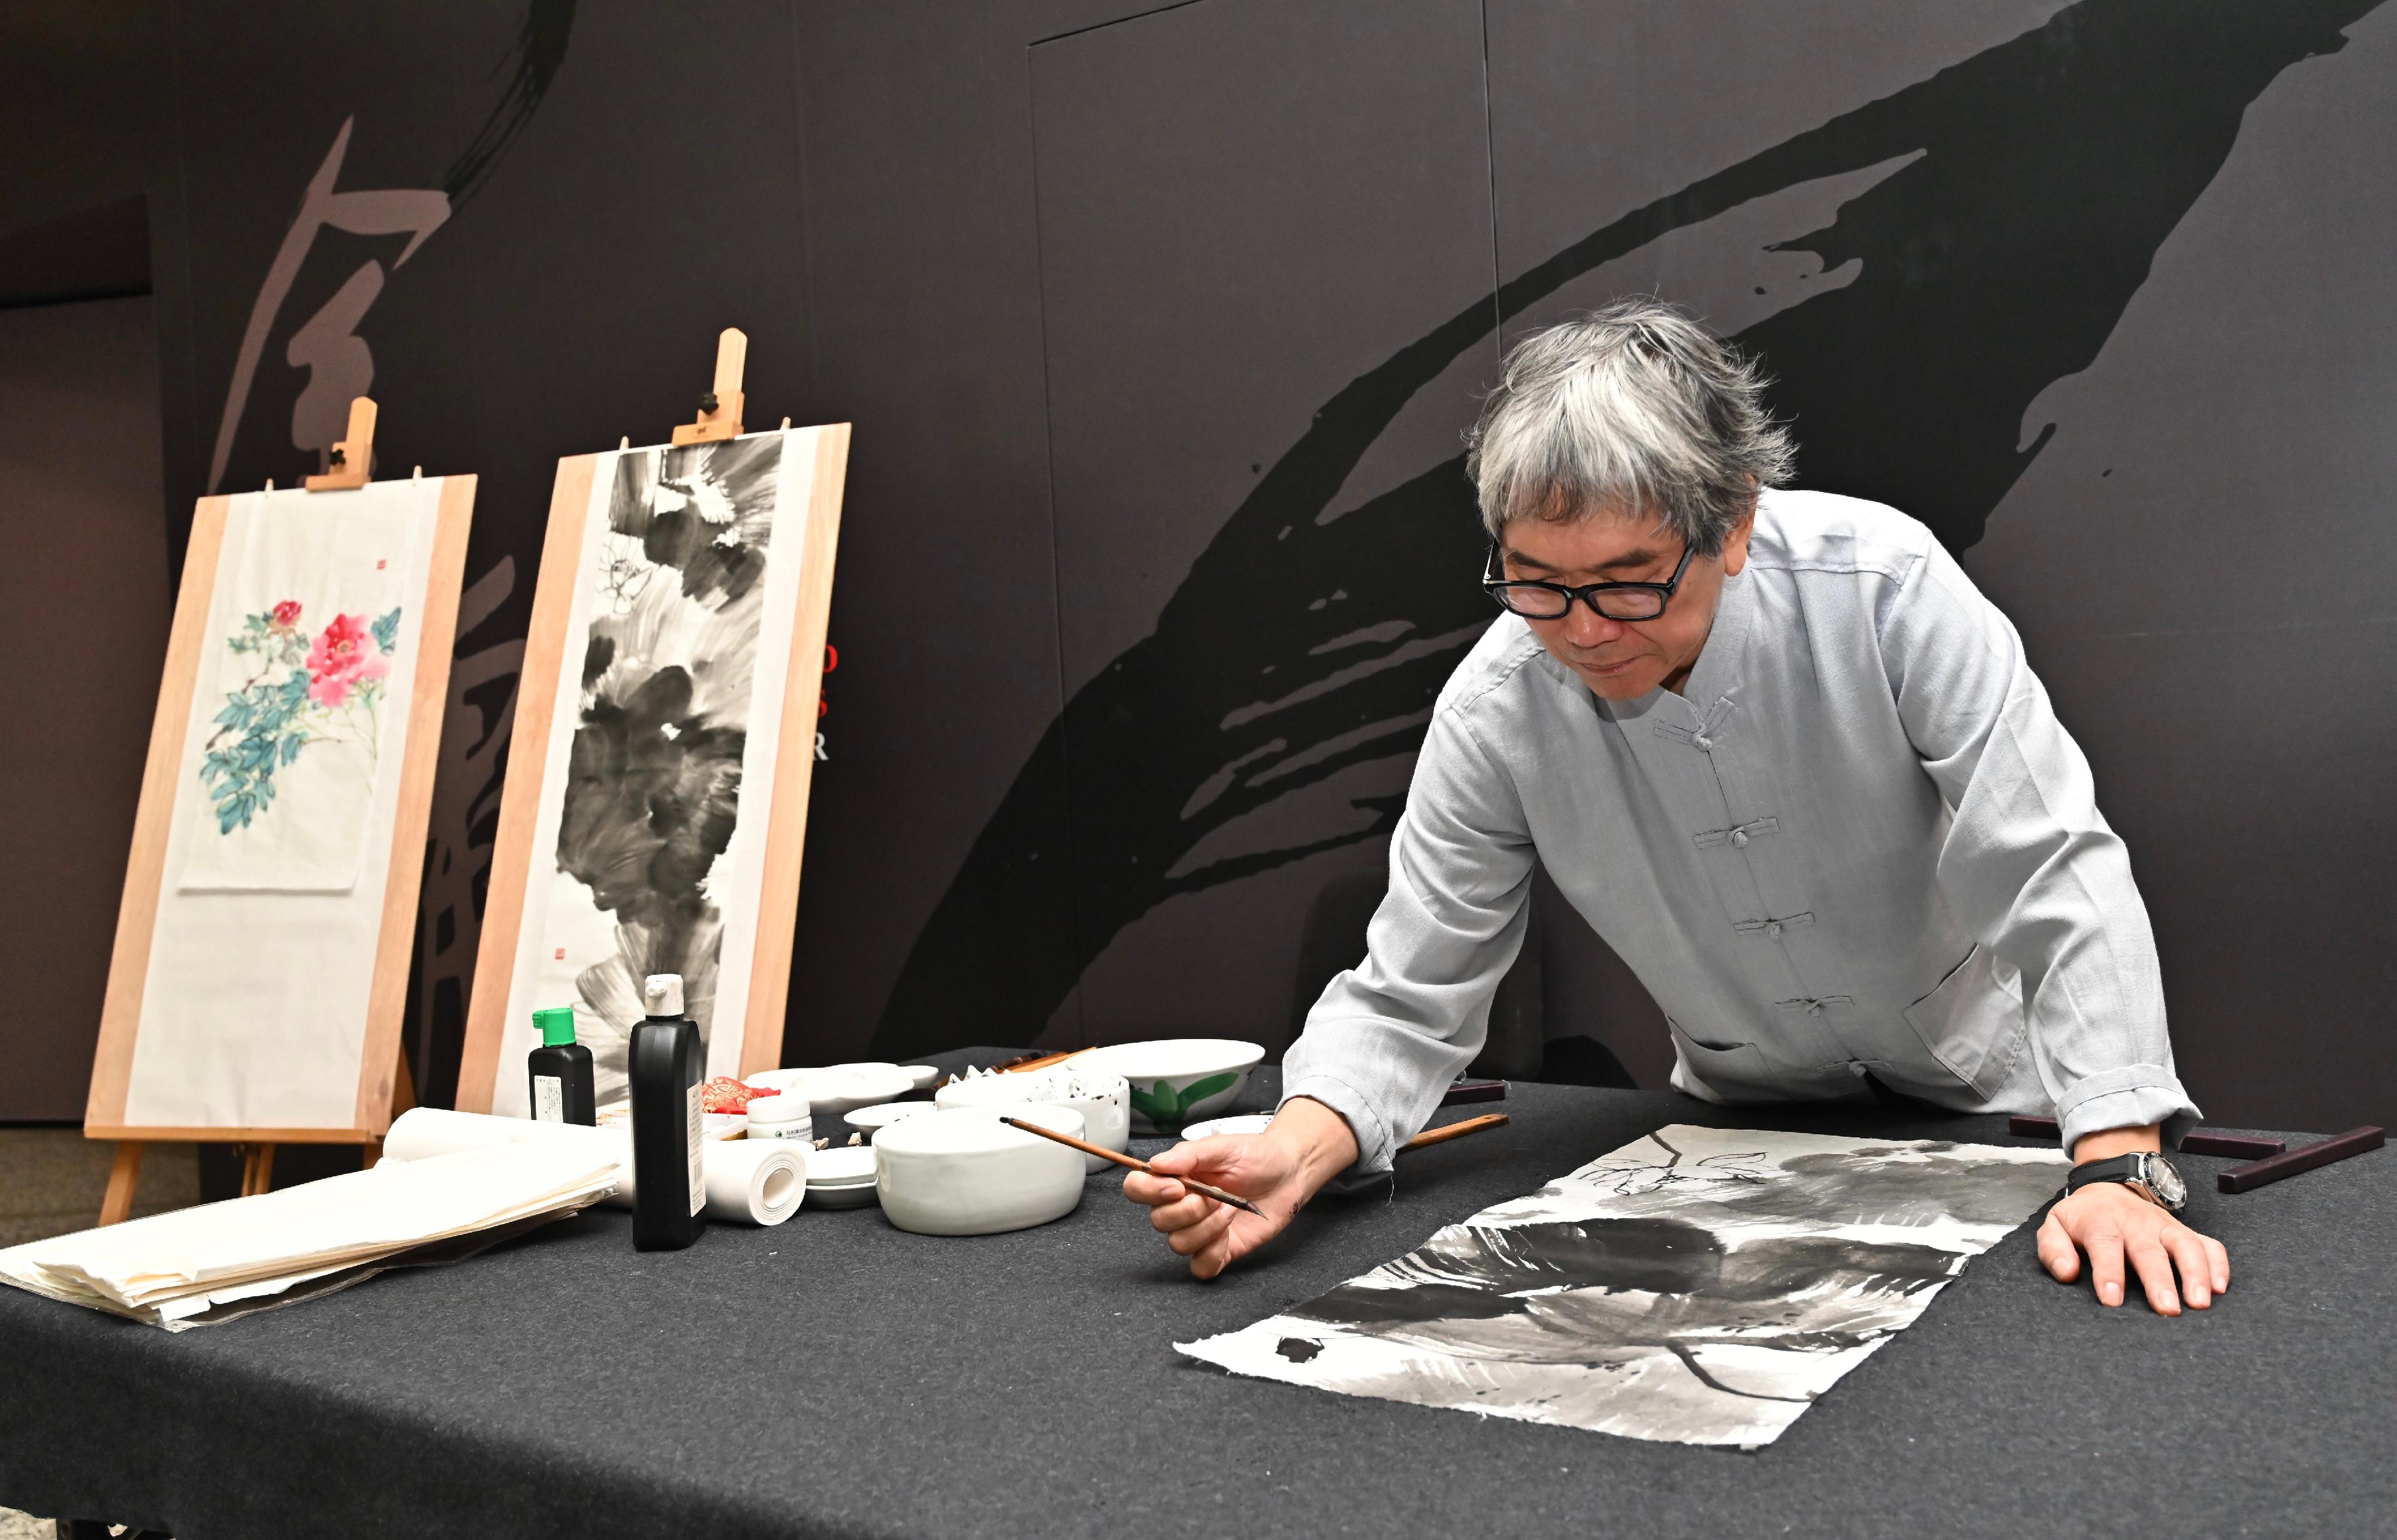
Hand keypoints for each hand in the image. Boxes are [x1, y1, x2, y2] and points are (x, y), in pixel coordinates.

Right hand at [1123, 1096, 1358, 1278]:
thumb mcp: (1223, 1146)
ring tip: (1230, 1209)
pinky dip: (1212, 1254)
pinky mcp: (1219, 1251)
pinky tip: (1229, 1235)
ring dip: (1207, 1227)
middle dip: (1189, 1210)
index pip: (1137, 1188)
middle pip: (1158, 1221)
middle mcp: (1181, 1207)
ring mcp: (1199, 1231)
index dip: (1149, 1192)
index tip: (1177, 1186)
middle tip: (1216, 1195)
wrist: (1289, 1173)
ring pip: (1178, 1244)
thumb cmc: (1256, 1156)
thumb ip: (1189, 1154)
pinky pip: (1200, 1267)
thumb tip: (1156, 1164)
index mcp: (1175, 1178)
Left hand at [2038, 1179, 2229, 1314]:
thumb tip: (2067, 1273)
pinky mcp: (2186, 1231)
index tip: (2112, 1300)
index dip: (2108, 1272)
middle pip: (2150, 1250)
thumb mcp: (2055, 1226)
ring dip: (2196, 1273)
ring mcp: (2165, 1226)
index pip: (2105, 1245)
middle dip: (2159, 1280)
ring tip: (2200, 1303)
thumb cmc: (2084, 1218)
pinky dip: (2218, 1265)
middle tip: (2167, 1310)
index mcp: (2101, 1221)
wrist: (2108, 1188)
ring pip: (2186, 1246)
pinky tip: (2220, 1288)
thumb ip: (2054, 1249)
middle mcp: (2137, 1223)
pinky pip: (2210, 1245)